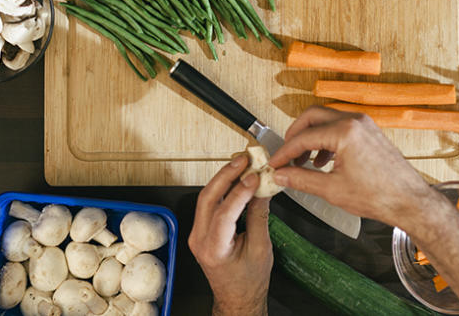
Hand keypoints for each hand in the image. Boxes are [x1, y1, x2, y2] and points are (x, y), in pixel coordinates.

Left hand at [189, 154, 271, 315]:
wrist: (237, 299)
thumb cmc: (248, 282)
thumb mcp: (261, 250)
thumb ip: (259, 217)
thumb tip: (261, 189)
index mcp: (214, 249)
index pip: (224, 213)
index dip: (240, 192)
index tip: (254, 176)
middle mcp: (199, 240)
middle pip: (208, 198)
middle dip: (226, 175)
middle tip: (244, 159)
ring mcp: (197, 234)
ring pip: (206, 198)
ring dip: (224, 179)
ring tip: (242, 164)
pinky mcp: (201, 230)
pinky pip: (209, 204)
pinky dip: (223, 189)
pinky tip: (236, 180)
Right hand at [268, 107, 433, 232]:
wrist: (409, 201)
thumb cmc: (379, 195)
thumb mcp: (332, 189)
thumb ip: (301, 179)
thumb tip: (282, 175)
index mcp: (344, 132)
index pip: (303, 137)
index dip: (284, 151)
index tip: (275, 162)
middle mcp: (354, 121)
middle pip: (312, 116)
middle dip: (295, 135)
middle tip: (285, 154)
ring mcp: (363, 124)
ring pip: (326, 120)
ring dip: (311, 137)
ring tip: (303, 162)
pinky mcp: (369, 131)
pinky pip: (340, 126)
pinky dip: (326, 139)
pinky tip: (322, 161)